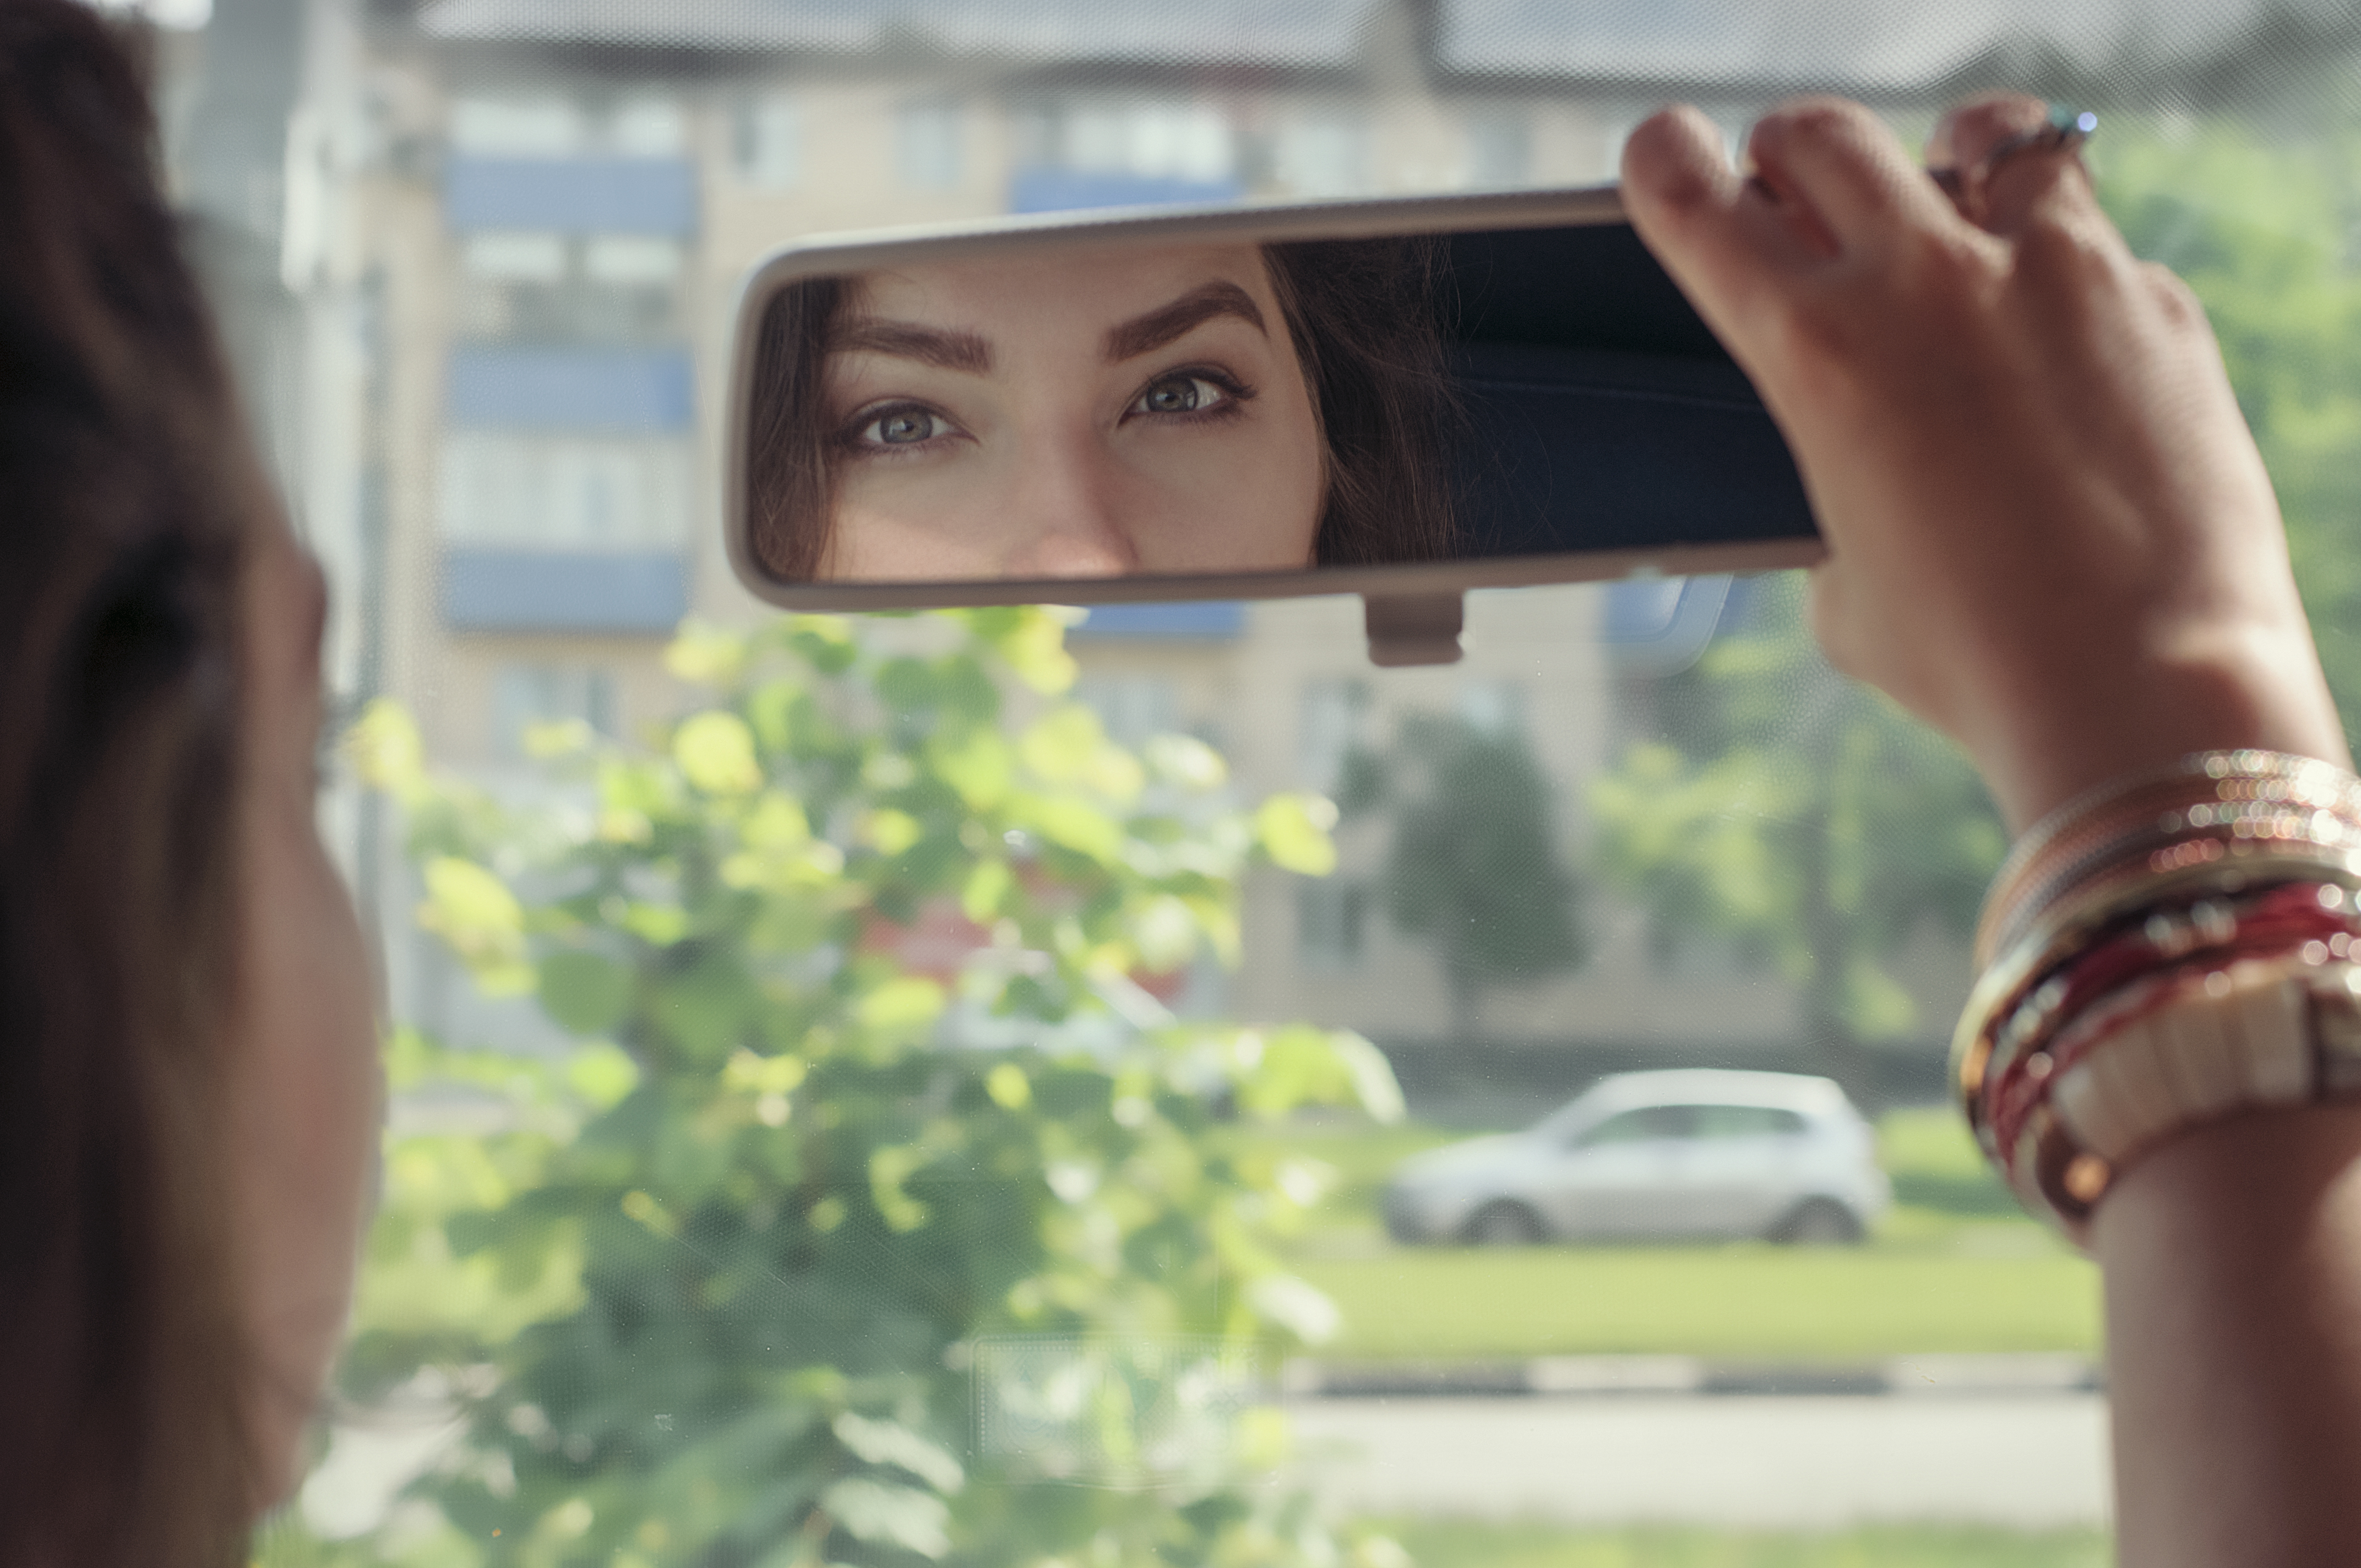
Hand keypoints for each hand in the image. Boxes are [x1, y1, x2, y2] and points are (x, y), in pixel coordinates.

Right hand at [1619, 94, 2349, 829]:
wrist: (2142, 684)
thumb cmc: (1973, 659)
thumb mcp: (1845, 580)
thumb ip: (1834, 479)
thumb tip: (1868, 448)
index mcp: (1815, 350)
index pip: (1700, 201)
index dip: (1665, 165)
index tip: (1663, 152)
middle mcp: (1926, 282)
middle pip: (1823, 132)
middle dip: (1790, 153)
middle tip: (1794, 187)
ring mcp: (2054, 272)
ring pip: (1984, 133)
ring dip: (1945, 160)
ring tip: (1953, 210)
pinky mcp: (2154, 300)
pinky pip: (2091, 238)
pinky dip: (2059, 267)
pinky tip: (2060, 342)